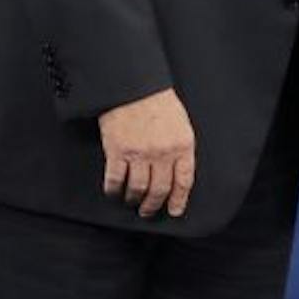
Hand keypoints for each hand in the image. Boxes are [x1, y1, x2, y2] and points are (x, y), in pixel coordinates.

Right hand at [98, 87, 195, 217]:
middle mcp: (162, 152)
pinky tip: (115, 193)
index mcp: (182, 145)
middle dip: (154, 205)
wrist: (134, 88)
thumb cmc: (159, 104)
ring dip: (134, 200)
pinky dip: (114, 191)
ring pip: (137, 189)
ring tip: (132, 202)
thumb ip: (181, 149)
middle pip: (159, 190)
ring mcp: (139, 154)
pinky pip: (115, 181)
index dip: (179, 200)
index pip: (184, 181)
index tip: (175, 210)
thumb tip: (179, 173)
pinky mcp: (117, 152)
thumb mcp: (181, 124)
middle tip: (148, 211)